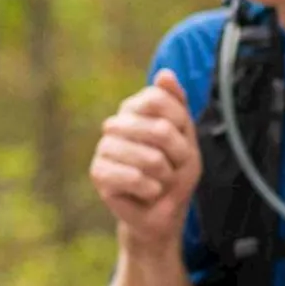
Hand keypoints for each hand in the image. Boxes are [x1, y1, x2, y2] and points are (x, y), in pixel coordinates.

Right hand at [90, 69, 202, 251]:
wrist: (162, 211)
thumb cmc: (175, 172)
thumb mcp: (185, 135)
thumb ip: (177, 104)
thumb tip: (164, 74)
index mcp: (134, 109)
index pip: (159, 99)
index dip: (180, 124)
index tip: (182, 141)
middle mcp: (115, 123)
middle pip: (161, 130)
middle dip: (178, 156)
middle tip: (173, 168)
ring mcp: (104, 147)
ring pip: (151, 158)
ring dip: (166, 176)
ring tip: (160, 180)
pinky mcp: (98, 173)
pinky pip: (136, 178)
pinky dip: (152, 190)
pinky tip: (148, 192)